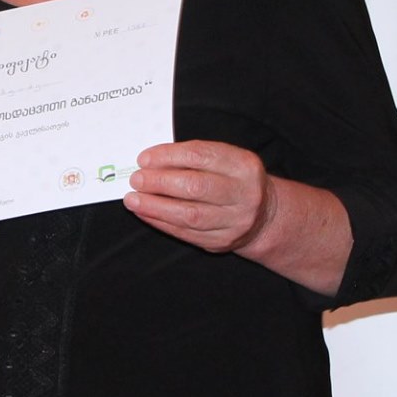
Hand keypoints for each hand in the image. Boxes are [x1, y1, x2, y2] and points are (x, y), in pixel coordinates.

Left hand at [125, 140, 279, 254]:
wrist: (264, 215)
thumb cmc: (234, 181)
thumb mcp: (225, 160)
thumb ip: (194, 158)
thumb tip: (151, 162)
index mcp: (243, 165)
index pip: (200, 155)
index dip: (168, 156)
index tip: (144, 159)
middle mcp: (244, 193)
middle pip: (195, 186)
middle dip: (160, 182)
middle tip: (136, 179)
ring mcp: (235, 221)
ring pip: (190, 215)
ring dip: (155, 206)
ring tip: (133, 199)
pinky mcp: (222, 241)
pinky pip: (186, 233)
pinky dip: (161, 222)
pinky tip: (146, 213)